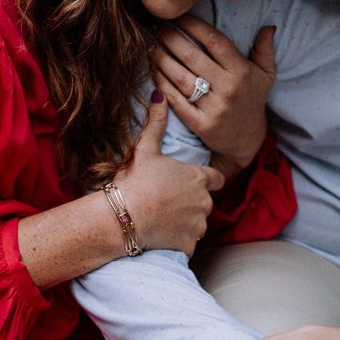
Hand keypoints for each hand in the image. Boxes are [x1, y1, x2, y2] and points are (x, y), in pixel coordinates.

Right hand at [111, 95, 222, 255]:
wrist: (122, 217)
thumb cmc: (135, 181)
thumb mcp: (146, 149)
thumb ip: (156, 123)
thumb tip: (159, 95)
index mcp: (198, 178)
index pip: (217, 179)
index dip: (207, 181)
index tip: (192, 183)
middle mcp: (204, 201)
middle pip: (205, 202)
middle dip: (191, 203)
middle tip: (168, 202)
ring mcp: (198, 225)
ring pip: (197, 224)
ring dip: (186, 223)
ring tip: (162, 219)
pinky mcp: (190, 245)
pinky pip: (188, 244)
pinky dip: (178, 241)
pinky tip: (161, 235)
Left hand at [150, 20, 274, 173]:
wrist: (246, 140)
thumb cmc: (252, 100)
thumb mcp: (266, 75)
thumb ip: (264, 50)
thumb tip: (268, 27)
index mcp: (241, 71)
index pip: (214, 41)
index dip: (193, 26)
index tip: (178, 17)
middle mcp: (228, 88)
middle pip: (193, 57)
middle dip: (171, 38)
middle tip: (157, 28)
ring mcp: (214, 108)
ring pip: (181, 77)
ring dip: (162, 59)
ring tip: (150, 46)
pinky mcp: (201, 124)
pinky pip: (176, 100)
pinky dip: (162, 84)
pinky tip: (153, 71)